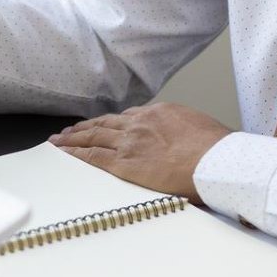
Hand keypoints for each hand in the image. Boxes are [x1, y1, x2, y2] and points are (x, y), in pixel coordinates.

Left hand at [48, 102, 231, 203]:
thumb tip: (184, 140)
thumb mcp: (200, 128)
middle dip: (85, 128)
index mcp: (159, 113)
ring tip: (58, 141)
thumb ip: (183, 131)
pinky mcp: (124, 163)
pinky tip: (64, 154)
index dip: (110, 122)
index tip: (102, 125)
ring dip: (73, 139)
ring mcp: (129, 142)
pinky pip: (92, 157)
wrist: (216, 161)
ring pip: (93, 137)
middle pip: (104, 124)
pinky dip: (75, 155)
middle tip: (69, 131)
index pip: (128, 117)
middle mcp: (139, 123)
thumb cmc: (218, 150)